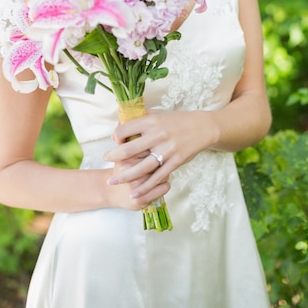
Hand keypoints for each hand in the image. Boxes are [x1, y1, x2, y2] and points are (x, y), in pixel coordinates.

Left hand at [104, 109, 219, 203]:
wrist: (202, 128)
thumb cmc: (177, 120)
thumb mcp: (158, 114)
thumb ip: (141, 118)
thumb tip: (120, 122)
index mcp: (151, 121)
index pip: (126, 129)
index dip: (116, 135)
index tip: (115, 140)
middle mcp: (158, 135)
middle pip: (130, 149)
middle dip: (115, 156)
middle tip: (105, 159)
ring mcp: (167, 150)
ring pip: (142, 167)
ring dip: (125, 176)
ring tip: (113, 181)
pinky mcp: (175, 162)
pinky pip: (157, 177)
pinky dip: (145, 187)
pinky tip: (134, 193)